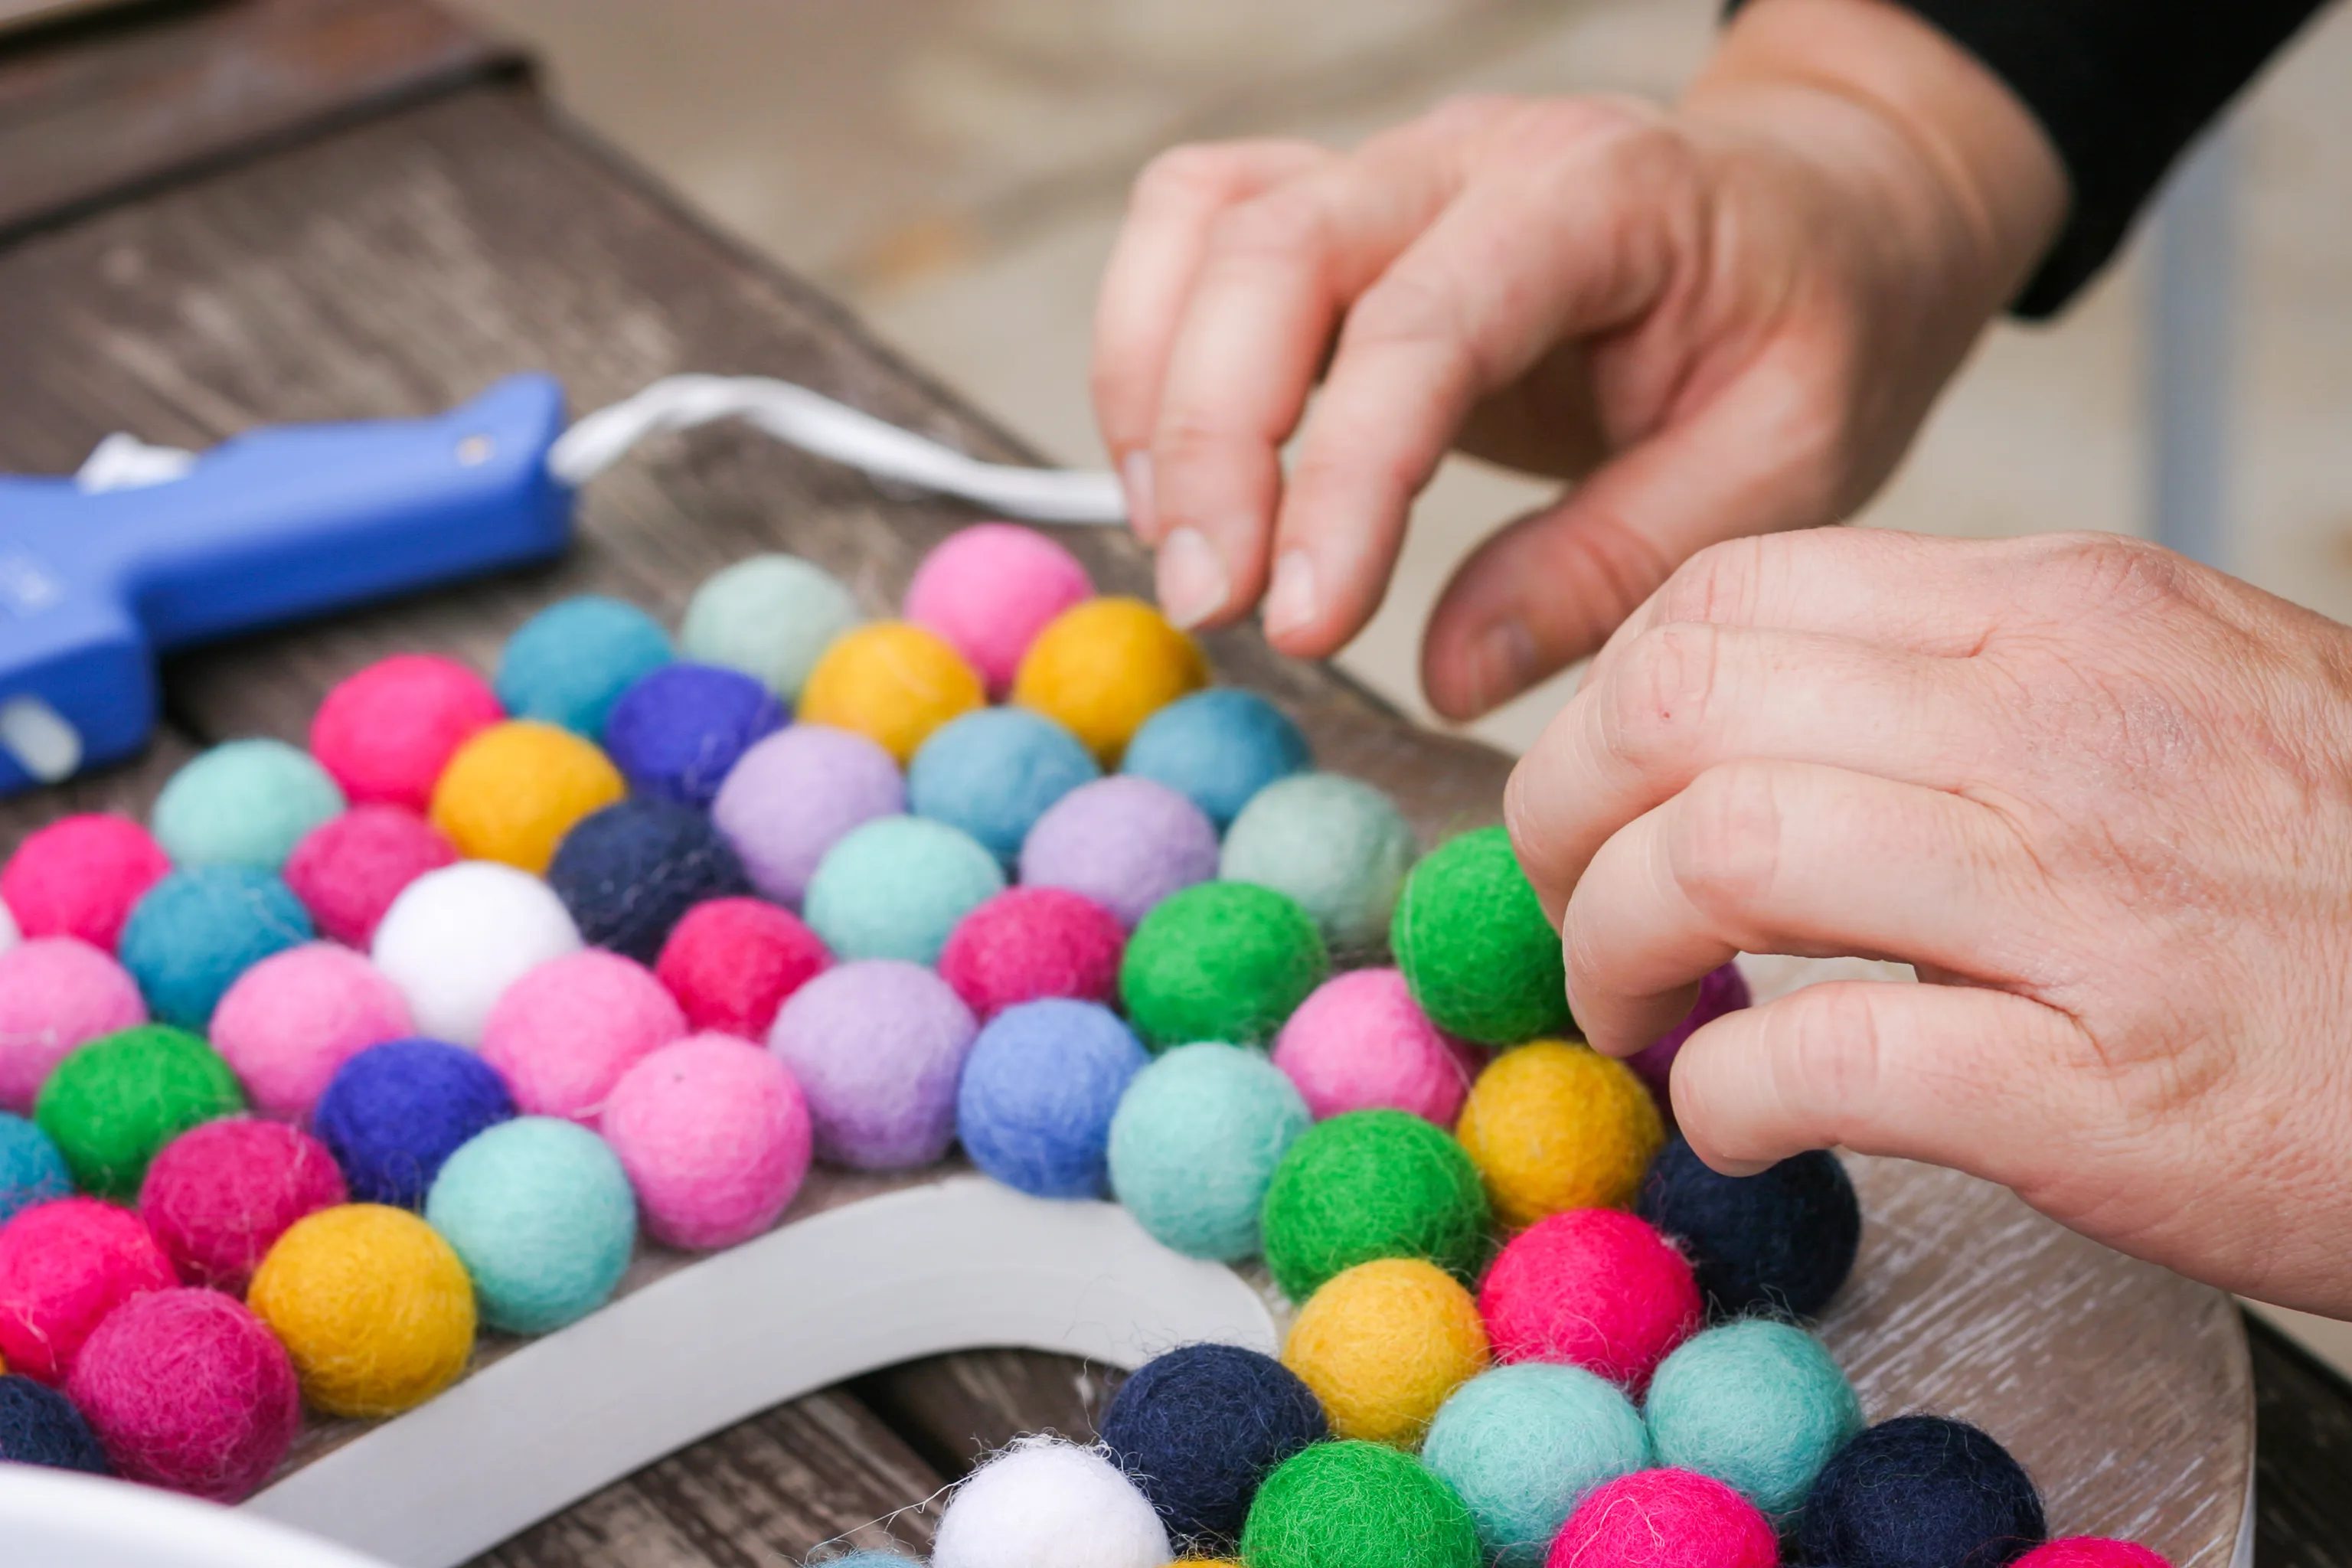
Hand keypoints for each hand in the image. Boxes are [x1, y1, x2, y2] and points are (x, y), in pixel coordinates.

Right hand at [1091, 0, 2062, 718]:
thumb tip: (1444, 676)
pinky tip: (1180, 480)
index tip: (1304, 629)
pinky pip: (1194, 232)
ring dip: (1158, 392)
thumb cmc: (1811, 330)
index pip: (1421, 328)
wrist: (1822, 216)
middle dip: (1211, 442)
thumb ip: (1613, 565)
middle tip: (1214, 607)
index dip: (1339, 483)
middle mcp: (1470, 156)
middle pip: (1272, 251)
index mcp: (1599, 199)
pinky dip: (1151, 352)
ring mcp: (1391, 170)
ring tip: (1185, 550)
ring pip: (1203, 224)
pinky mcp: (1342, 212)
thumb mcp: (1782, 466)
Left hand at [1506, 527, 2351, 1313]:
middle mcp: (2060, 715)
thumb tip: (1765, 735)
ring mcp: (2081, 892)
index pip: (1731, 591)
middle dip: (1563, 813)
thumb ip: (1979, 686)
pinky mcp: (2099, 1080)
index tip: (1602, 789)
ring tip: (1629, 1010)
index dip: (1612, 698)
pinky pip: (1818, 1057)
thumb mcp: (2181, 697)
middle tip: (1574, 904)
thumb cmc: (2349, 883)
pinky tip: (1732, 1115)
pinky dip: (1723, 1093)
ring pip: (1714, 854)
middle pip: (1676, 703)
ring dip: (1614, 947)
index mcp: (2069, 607)